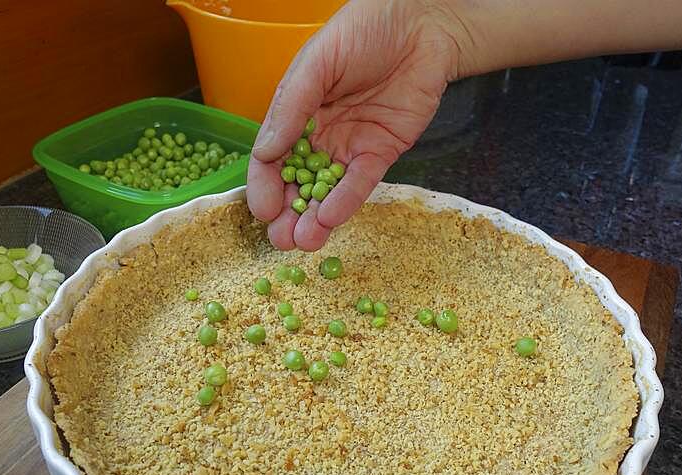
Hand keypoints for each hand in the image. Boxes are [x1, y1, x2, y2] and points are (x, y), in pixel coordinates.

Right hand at [247, 0, 463, 250]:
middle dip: (287, 213)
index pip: (272, 157)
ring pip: (327, 191)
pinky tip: (331, 219)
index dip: (264, 185)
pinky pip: (360, 183)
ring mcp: (350, 146)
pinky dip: (345, 202)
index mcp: (295, 113)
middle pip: (297, 182)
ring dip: (314, 218)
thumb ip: (291, 108)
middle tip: (280, 240)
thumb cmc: (363, 31)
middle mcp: (319, 135)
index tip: (260, 210)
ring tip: (304, 242)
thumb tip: (264, 153)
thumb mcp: (316, 64)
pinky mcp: (381, 152)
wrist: (421, 25)